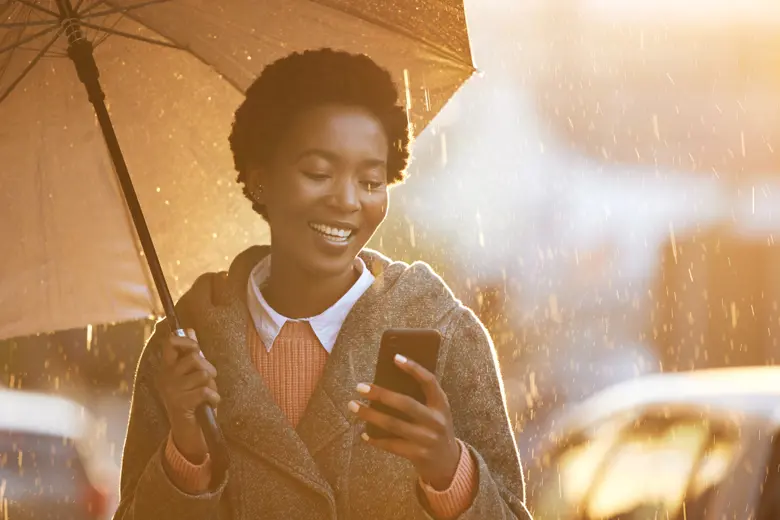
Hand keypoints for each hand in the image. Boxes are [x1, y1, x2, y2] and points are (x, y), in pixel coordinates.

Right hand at [155, 329, 219, 463]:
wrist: (188, 434)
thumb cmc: (192, 401)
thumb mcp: (191, 376)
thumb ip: (190, 354)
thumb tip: (190, 330)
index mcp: (167, 369)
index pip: (170, 343)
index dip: (186, 341)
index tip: (196, 348)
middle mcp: (165, 378)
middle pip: (195, 357)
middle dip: (209, 368)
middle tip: (209, 380)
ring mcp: (172, 391)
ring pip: (204, 374)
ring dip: (212, 386)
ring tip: (207, 395)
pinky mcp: (180, 404)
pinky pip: (206, 391)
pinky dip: (214, 398)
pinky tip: (210, 404)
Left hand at [348, 355, 460, 489]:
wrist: (448, 463)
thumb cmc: (435, 429)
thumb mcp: (435, 412)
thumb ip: (420, 399)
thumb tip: (386, 381)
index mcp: (441, 404)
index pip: (429, 381)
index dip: (414, 368)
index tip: (395, 357)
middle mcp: (436, 420)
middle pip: (405, 404)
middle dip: (381, 394)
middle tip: (360, 387)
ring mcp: (427, 439)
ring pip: (393, 424)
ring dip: (370, 414)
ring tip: (353, 406)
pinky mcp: (418, 454)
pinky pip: (391, 445)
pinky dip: (375, 439)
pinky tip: (363, 434)